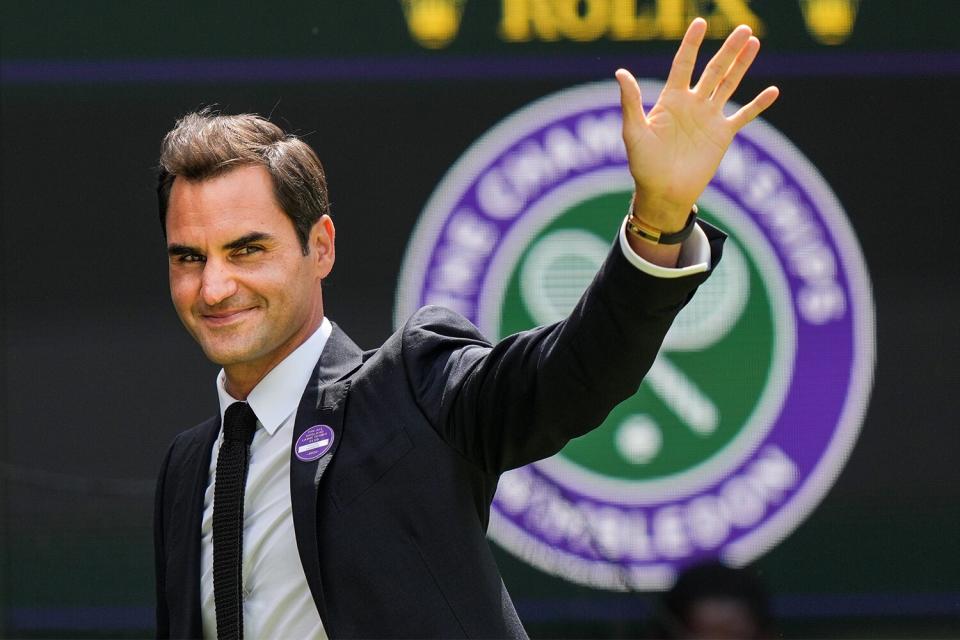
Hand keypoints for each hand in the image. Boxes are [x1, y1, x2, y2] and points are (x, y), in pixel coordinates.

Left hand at [616, 18, 778, 230]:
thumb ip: (630, 102)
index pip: (683, 64)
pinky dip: (758, 105)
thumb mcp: (633, 132)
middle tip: (744, 28)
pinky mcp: (722, 135)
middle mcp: (692, 104)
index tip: (700, 22)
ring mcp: (709, 118)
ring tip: (754, 43)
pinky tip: (773, 91)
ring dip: (742, 65)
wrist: (663, 193)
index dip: (691, 44)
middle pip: (713, 69)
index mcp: (671, 100)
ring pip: (729, 85)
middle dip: (728, 50)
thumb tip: (620, 72)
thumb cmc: (643, 165)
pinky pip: (743, 116)